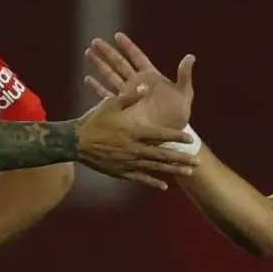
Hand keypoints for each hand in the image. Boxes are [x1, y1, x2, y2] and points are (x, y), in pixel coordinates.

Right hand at [72, 84, 198, 189]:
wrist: (75, 142)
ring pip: (155, 168)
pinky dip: (152, 182)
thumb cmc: (94, 121)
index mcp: (134, 131)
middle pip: (163, 155)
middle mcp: (134, 149)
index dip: (177, 137)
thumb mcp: (111, 103)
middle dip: (181, 158)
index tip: (190, 139)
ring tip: (188, 173)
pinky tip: (164, 186)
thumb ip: (130, 96)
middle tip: (197, 163)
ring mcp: (128, 162)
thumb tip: (147, 85)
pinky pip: (140, 178)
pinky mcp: (121, 172)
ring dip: (172, 170)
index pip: (161, 135)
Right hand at [84, 32, 194, 129]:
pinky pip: (107, 96)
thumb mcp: (184, 94)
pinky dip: (97, 88)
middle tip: (96, 41)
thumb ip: (184, 76)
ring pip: (111, 76)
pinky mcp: (122, 108)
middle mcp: (137, 83)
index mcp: (150, 76)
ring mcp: (128, 95)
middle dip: (108, 52)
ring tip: (88, 53)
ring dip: (100, 65)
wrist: (169, 134)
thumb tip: (190, 57)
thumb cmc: (178, 114)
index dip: (127, 46)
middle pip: (119, 63)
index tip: (117, 35)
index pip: (137, 57)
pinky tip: (88, 79)